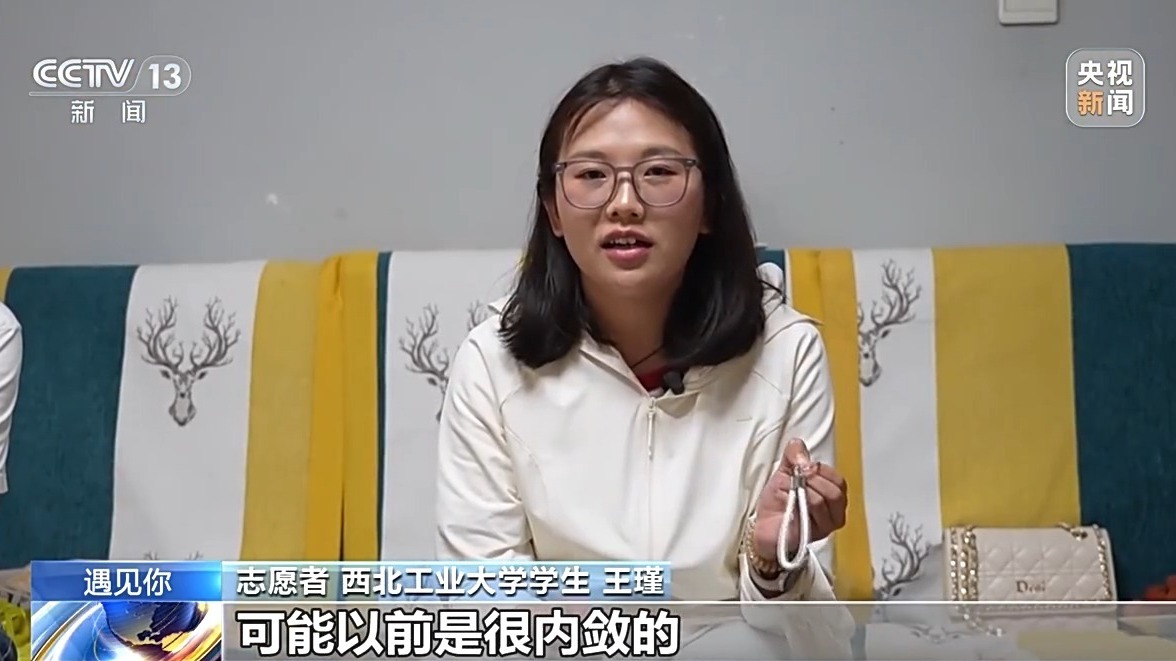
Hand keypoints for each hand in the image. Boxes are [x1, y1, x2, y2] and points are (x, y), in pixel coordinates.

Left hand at [752, 438, 847, 566]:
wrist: (763, 528)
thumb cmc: (777, 504)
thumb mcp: (783, 474)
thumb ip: (793, 457)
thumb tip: (798, 444)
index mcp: (830, 493)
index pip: (837, 479)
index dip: (819, 470)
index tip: (801, 468)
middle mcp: (833, 511)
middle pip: (835, 491)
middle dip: (811, 481)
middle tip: (795, 481)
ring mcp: (826, 524)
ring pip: (823, 501)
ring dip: (803, 493)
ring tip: (791, 495)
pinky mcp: (816, 534)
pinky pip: (813, 515)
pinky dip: (800, 506)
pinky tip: (792, 505)